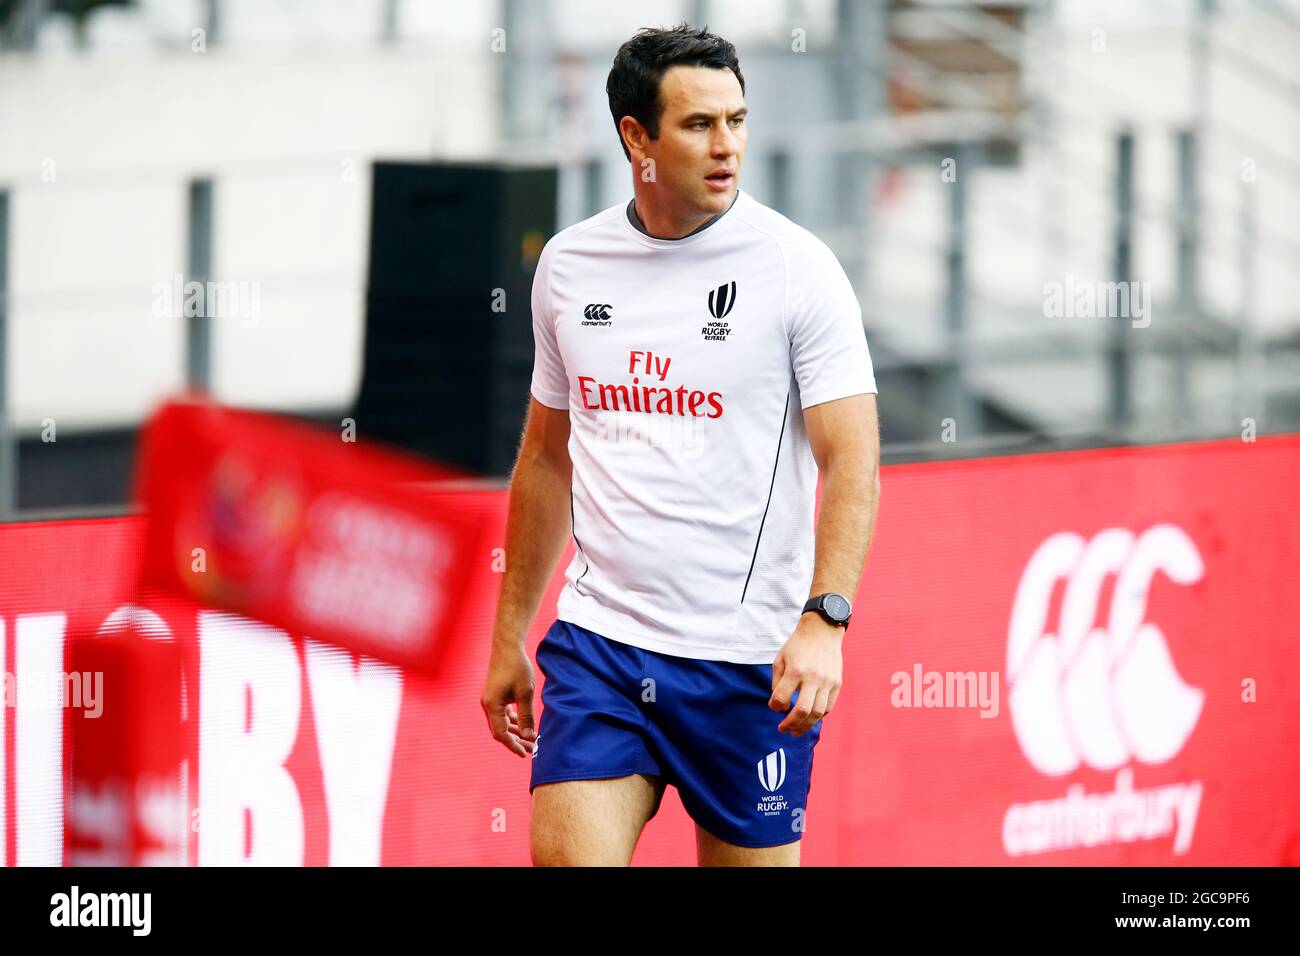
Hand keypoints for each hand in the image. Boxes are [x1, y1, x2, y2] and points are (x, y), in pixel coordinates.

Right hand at [481, 644, 536, 757]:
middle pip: (500, 731)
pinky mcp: (494, 695)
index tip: (525, 753)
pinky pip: (502, 714)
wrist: (507, 646)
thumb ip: (526, 716)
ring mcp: (490, 700)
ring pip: (501, 723)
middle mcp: (487, 705)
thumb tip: (529, 736)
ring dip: (515, 731)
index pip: (501, 734)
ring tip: (530, 739)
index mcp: (492, 706)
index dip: (513, 745)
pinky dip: (512, 721)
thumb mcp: (525, 693)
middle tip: (532, 749)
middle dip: (515, 741)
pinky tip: (524, 725)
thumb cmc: (517, 668)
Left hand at [769, 614, 843, 734]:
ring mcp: (827, 681)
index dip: (775, 707)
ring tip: (796, 731)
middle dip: (790, 724)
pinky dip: (818, 716)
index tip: (774, 707)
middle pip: (802, 711)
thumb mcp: (780, 659)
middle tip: (783, 730)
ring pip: (817, 713)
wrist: (822, 631)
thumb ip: (777, 682)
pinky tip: (810, 718)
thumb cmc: (797, 646)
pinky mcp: (837, 683)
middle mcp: (813, 677)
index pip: (782, 698)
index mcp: (795, 670)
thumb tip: (779, 705)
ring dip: (805, 726)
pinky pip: (828, 707)